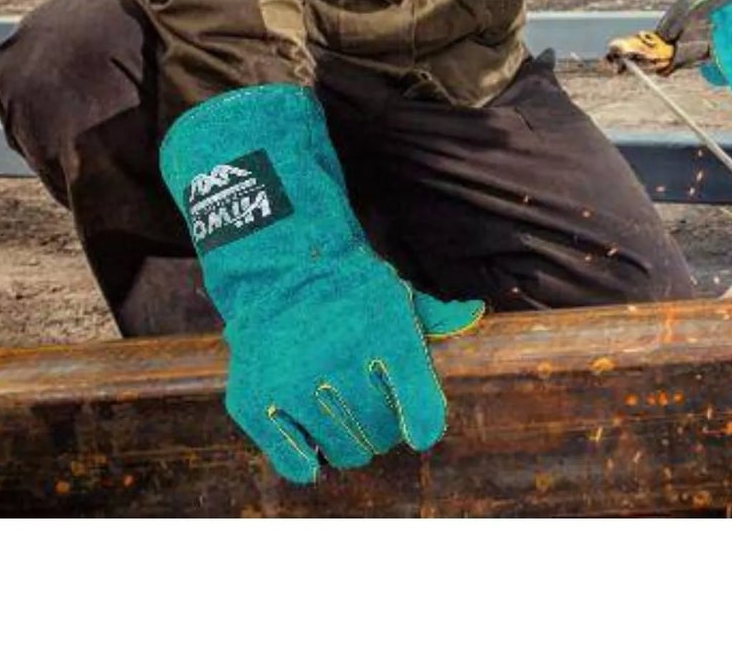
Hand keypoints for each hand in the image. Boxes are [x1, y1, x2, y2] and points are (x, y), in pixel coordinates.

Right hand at [223, 262, 481, 483]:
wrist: (278, 269)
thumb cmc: (349, 291)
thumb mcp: (396, 296)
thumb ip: (438, 317)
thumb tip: (477, 313)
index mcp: (384, 332)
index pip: (422, 411)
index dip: (424, 425)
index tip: (420, 429)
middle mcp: (338, 357)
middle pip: (383, 435)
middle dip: (385, 428)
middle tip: (371, 404)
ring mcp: (291, 381)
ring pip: (343, 453)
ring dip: (350, 442)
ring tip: (341, 410)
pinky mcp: (253, 401)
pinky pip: (296, 463)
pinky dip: (308, 462)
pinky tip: (313, 443)